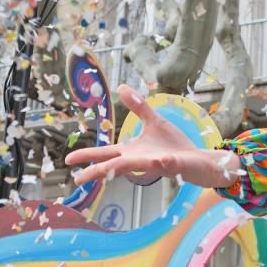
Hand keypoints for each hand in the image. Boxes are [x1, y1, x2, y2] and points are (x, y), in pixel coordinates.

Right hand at [64, 84, 239, 188]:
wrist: (197, 159)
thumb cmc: (173, 144)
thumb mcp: (153, 122)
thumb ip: (137, 107)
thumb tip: (121, 87)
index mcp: (132, 151)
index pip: (106, 154)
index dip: (88, 156)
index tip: (69, 160)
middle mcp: (140, 160)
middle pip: (115, 166)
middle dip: (97, 170)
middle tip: (78, 179)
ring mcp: (157, 163)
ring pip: (137, 167)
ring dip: (124, 166)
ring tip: (105, 169)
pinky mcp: (175, 165)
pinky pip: (169, 164)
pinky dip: (164, 163)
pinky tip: (161, 160)